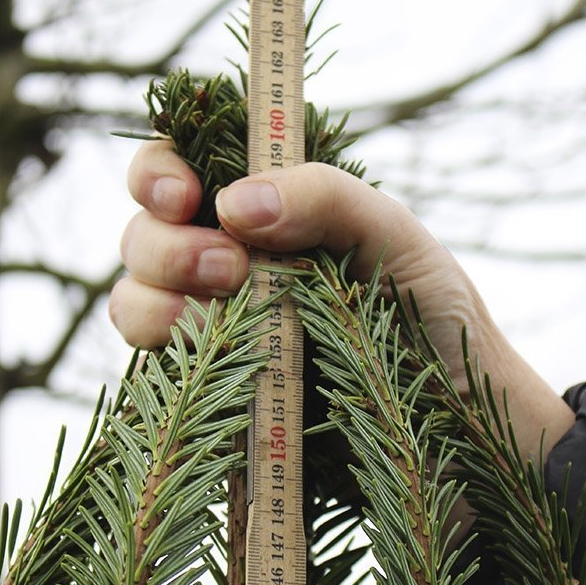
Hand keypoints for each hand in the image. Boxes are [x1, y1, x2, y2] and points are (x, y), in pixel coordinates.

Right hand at [111, 140, 573, 459]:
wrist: (452, 414)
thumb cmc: (430, 313)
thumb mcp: (393, 235)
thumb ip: (324, 197)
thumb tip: (234, 203)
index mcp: (268, 214)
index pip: (182, 170)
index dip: (161, 173)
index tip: (184, 197)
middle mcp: (230, 265)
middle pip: (143, 234)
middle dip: (168, 245)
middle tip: (232, 269)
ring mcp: (218, 327)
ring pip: (133, 296)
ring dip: (156, 298)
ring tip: (218, 316)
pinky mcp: (216, 386)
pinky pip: (154, 362)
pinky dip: (166, 350)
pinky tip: (211, 354)